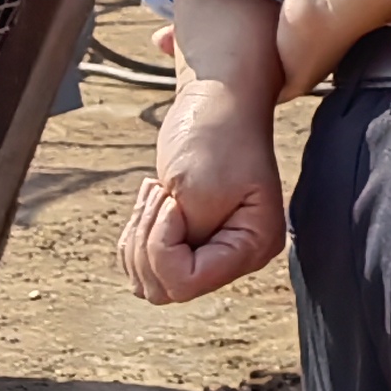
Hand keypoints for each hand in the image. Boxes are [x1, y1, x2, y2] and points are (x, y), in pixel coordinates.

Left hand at [121, 75, 285, 305]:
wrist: (219, 103)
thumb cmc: (217, 138)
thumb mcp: (195, 194)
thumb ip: (178, 247)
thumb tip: (160, 280)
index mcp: (254, 245)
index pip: (187, 281)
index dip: (162, 246)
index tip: (172, 201)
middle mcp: (237, 255)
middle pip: (165, 288)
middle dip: (147, 243)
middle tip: (162, 196)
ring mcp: (212, 248)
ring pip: (150, 280)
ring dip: (140, 237)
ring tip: (159, 193)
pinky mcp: (189, 239)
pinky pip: (145, 263)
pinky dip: (136, 235)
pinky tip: (155, 198)